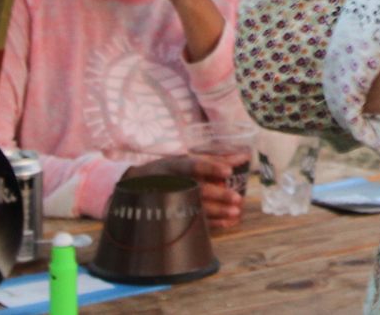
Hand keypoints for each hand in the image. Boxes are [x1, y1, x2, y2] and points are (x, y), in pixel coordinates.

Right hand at [127, 154, 245, 229]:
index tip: (228, 171)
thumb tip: (244, 157)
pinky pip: (193, 222)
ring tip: (235, 213)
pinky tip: (227, 222)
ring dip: (217, 212)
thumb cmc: (169, 171)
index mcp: (175, 167)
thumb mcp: (186, 161)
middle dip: (218, 195)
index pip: (193, 165)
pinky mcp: (171, 217)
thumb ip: (215, 160)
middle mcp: (172, 183)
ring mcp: (170, 202)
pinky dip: (211, 223)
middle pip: (196, 189)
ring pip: (195, 208)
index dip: (211, 167)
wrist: (135, 189)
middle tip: (237, 198)